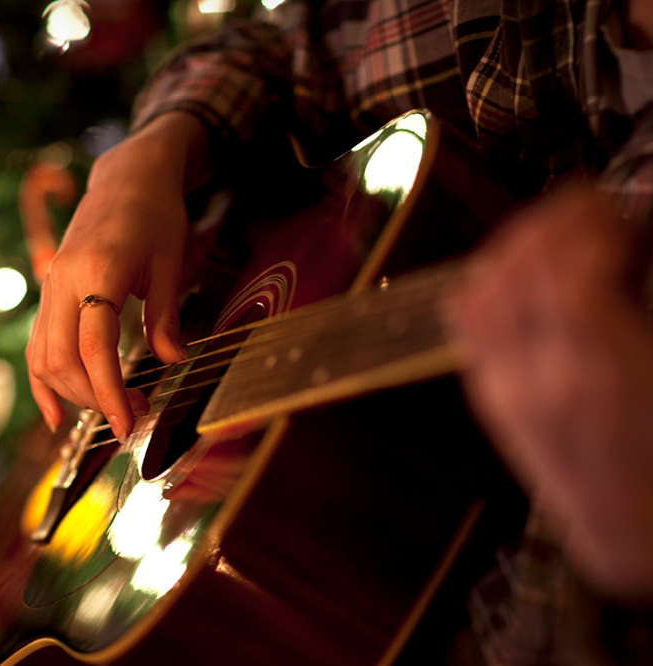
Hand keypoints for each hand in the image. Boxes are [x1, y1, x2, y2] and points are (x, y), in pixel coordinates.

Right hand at [26, 113, 211, 440]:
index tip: (127, 423)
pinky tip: (56, 416)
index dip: (108, 391)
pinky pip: (36, 347)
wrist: (126, 178)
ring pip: (43, 358)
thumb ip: (165, 315)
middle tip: (134, 415)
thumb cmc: (155, 215)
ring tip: (112, 410)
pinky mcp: (48, 295)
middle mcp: (62, 281)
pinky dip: (43, 383)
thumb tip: (173, 361)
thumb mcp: (170, 262)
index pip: (94, 347)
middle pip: (62, 359)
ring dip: (73, 394)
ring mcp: (50, 288)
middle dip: (94, 398)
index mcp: (96, 271)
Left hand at [446, 189, 652, 598]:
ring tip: (558, 227)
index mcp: (597, 373)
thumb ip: (643, 299)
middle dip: (554, 220)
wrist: (636, 541)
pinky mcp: (490, 400)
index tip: (621, 207)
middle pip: (515, 271)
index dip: (593, 222)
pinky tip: (519, 268)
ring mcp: (503, 391)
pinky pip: (467, 324)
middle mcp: (535, 379)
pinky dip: (487, 281)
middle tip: (594, 206)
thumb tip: (626, 241)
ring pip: (480, 291)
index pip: (567, 269)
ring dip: (515, 244)